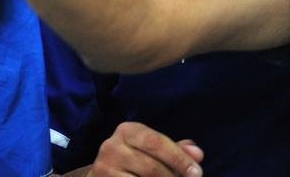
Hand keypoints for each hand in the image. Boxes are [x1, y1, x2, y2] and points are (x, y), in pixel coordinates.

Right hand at [87, 121, 203, 176]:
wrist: (106, 173)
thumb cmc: (138, 160)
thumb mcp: (155, 151)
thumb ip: (177, 151)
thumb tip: (197, 153)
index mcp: (127, 131)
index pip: (155, 142)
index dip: (179, 159)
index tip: (197, 173)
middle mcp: (112, 147)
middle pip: (152, 167)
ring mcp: (106, 168)